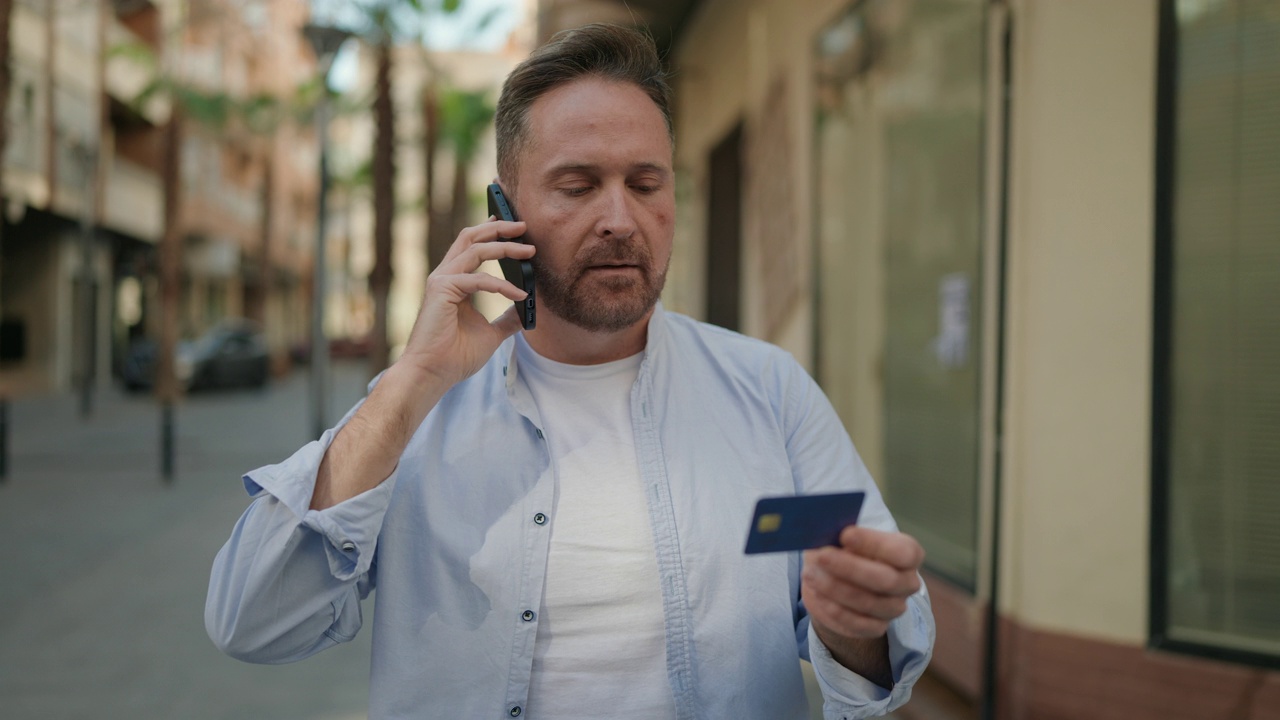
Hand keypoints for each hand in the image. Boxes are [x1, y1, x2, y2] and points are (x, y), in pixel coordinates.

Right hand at [398, 218, 535, 387]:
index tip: (514, 226)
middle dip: (499, 228)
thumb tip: (528, 310)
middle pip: (471, 237)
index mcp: (454, 281)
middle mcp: (445, 275)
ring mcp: (442, 280)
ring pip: (475, 249)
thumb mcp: (492, 333)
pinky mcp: (442, 290)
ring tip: (530, 250)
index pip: (471, 246)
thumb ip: (507, 318)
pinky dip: (503, 285)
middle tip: (524, 225)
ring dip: (505, 247)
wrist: (433, 374)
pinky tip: (521, 294)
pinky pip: (480, 279)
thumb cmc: (456, 356)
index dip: (491, 232)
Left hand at [801, 526, 923, 640]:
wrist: (839, 580)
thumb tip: (825, 531)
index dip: (874, 543)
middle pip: (886, 580)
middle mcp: (907, 583)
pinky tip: (817, 594)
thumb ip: (843, 535)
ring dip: (836, 589)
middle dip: (850, 568)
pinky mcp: (877, 627)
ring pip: (869, 603)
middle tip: (822, 556)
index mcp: (908, 554)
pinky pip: (858, 624)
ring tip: (811, 574)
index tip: (845, 534)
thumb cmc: (846, 550)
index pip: (902, 552)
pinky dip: (835, 610)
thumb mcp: (845, 536)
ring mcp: (894, 608)